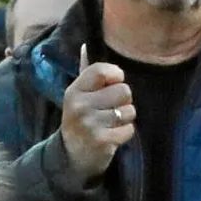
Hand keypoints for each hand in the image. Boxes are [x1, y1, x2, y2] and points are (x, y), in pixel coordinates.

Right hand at [58, 47, 135, 182]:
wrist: (71, 155)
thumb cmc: (80, 119)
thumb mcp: (78, 95)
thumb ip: (85, 72)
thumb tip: (86, 46)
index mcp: (75, 90)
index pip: (102, 70)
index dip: (116, 76)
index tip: (114, 84)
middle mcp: (80, 105)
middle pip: (123, 90)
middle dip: (124, 101)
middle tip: (112, 109)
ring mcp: (90, 124)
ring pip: (129, 111)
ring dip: (126, 118)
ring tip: (112, 123)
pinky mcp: (102, 141)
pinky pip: (129, 130)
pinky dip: (125, 133)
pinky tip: (113, 135)